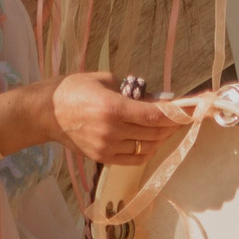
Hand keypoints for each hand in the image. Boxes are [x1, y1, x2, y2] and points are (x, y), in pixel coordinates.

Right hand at [0, 72, 184, 166]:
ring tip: (166, 127)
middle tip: (183, 117)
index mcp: (113, 107)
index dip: (177, 114)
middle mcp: (112, 130)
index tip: (192, 111)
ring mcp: (107, 147)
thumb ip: (134, 91)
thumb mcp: (106, 80)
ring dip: (161, 137)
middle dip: (173, 125)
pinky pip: (134, 158)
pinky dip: (147, 149)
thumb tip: (160, 99)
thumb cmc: (74, 89)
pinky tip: (151, 140)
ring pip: (148, 147)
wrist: (46, 113)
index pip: (155, 115)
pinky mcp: (102, 158)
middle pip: (155, 132)